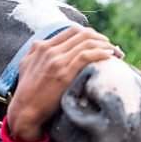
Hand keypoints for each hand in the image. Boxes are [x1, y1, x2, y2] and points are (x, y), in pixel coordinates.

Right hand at [7, 26, 123, 141]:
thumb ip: (37, 53)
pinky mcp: (64, 72)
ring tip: (115, 53)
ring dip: (105, 45)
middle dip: (101, 38)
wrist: (25, 110)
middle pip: (82, 34)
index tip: (100, 42)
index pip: (72, 31)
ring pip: (87, 43)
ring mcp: (57, 61)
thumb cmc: (27, 92)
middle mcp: (50, 50)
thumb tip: (45, 44)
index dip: (90, 34)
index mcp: (42, 46)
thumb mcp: (26, 65)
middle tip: (111, 47)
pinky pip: (86, 55)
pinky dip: (101, 53)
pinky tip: (109, 56)